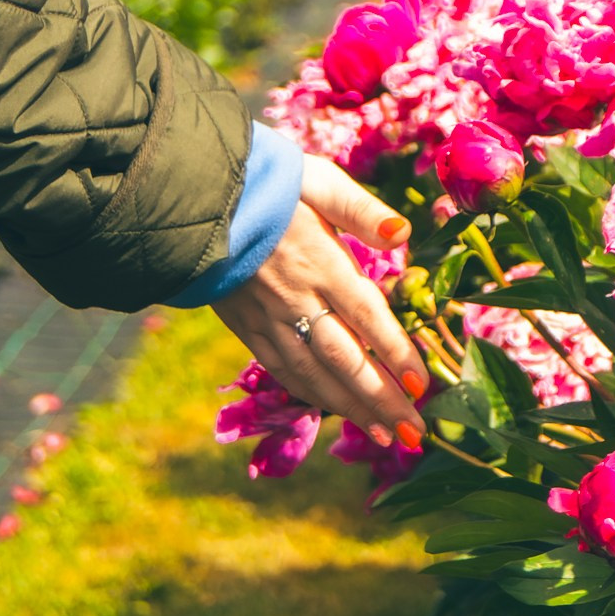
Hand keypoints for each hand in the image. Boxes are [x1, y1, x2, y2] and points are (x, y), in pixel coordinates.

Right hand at [213, 156, 426, 445]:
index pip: (367, 317)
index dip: (396, 355)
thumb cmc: (265, 180)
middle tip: (414, 434)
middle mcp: (295, 298)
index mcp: (319, 260)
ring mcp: (267, 317)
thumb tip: (402, 232)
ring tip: (383, 436)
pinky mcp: (244, 325)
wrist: (192, 194)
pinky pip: (281, 368)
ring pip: (312, 374)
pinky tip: (334, 409)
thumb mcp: (317, 179)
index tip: (422, 388)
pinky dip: (310, 394)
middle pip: (345, 359)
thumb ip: (360, 209)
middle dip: (381, 400)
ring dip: (350, 409)